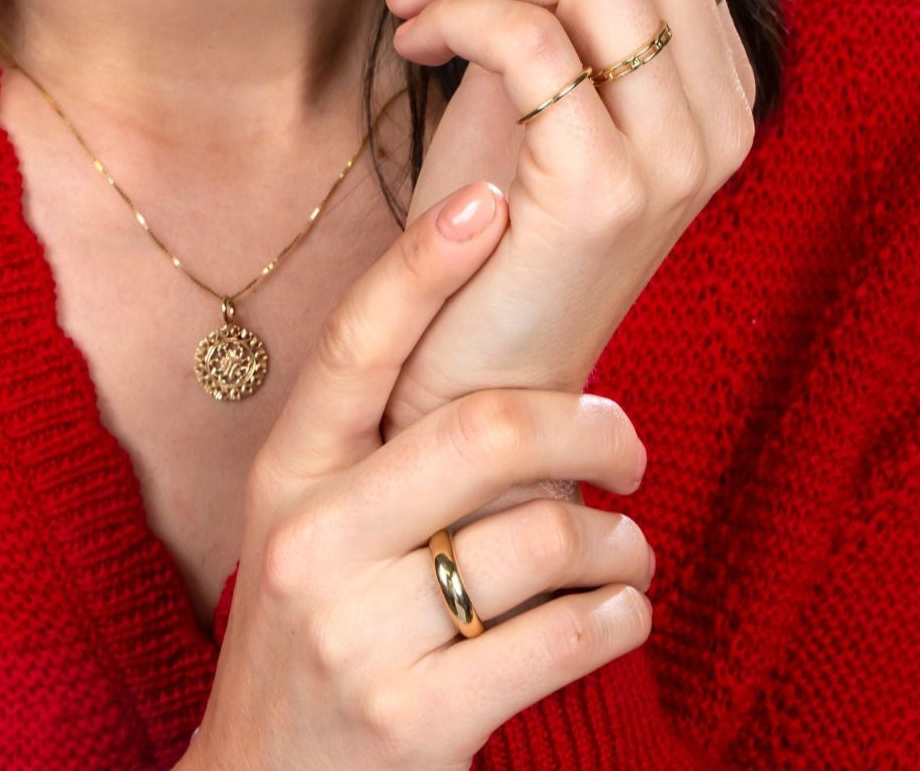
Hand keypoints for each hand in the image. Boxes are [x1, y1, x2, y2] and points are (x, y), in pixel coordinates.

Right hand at [180, 183, 652, 770]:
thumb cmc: (323, 630)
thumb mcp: (320, 528)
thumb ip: (393, 456)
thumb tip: (521, 381)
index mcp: (290, 476)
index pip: (354, 347)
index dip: (420, 267)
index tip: (484, 202)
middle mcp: (311, 542)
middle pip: (485, 430)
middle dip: (591, 427)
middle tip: (629, 444)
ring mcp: (357, 635)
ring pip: (543, 539)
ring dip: (618, 541)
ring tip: (627, 552)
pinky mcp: (413, 720)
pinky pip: (564, 639)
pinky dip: (621, 616)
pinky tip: (621, 612)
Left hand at [381, 0, 754, 439]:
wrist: (482, 382)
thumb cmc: (497, 246)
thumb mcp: (533, 93)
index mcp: (713, 89)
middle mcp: (717, 118)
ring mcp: (675, 158)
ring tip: (408, 2)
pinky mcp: (606, 191)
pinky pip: (532, 41)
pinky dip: (456, 13)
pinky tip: (413, 43)